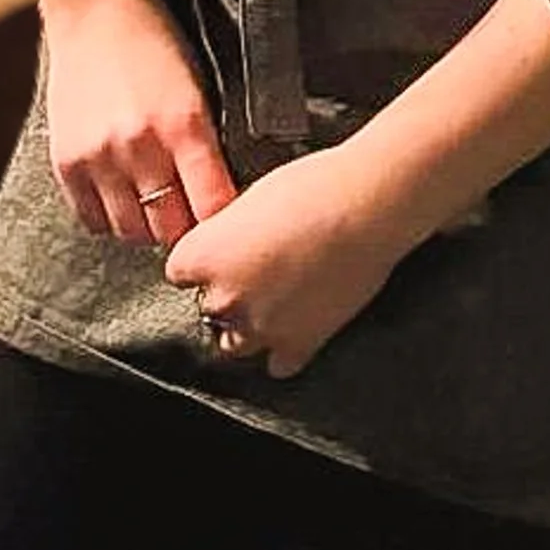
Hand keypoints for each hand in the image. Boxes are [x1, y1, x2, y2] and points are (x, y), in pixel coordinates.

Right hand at [44, 0, 237, 246]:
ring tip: (154, 204)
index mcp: (185, 124)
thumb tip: (219, 204)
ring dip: (147, 225)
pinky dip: (111, 217)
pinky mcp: (67, 162)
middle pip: (170, 228)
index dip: (222, 222)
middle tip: (187, 213)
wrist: (97, 11)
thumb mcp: (198, 89)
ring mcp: (99, 157)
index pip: (212, 206)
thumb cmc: (159, 47)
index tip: (226, 221)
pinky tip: (122, 196)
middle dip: (184, 226)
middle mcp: (141, 146)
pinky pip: (94, 220)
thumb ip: (205, 145)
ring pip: (131, 231)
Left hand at [161, 142, 413, 379]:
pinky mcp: (300, 343)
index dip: (207, 260)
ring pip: (236, 343)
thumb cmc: (318, 185)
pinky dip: (287, 348)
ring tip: (277, 299)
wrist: (368, 202)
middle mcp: (224, 297)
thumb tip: (235, 242)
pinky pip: (279, 364)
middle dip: (230, 293)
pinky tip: (299, 323)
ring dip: (252, 324)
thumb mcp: (254, 195)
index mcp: (204, 255)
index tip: (224, 253)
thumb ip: (231, 231)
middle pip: (209, 308)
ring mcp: (261, 326)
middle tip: (260, 270)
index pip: (180, 272)